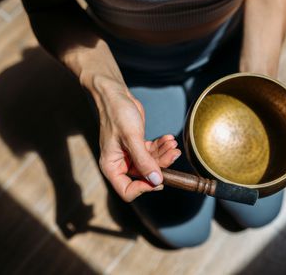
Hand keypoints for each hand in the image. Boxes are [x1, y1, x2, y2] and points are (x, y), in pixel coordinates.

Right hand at [93, 78, 180, 201]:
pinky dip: (161, 147)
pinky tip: (168, 139)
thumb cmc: (118, 114)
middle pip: (144, 177)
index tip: (159, 179)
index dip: (144, 188)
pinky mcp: (137, 146)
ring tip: (172, 144)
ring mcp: (130, 156)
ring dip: (164, 155)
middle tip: (174, 154)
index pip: (128, 190)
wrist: (116, 96)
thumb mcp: (132, 138)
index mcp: (112, 167)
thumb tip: (156, 181)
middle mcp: (120, 164)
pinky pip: (152, 153)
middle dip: (160, 166)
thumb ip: (144, 161)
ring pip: (151, 164)